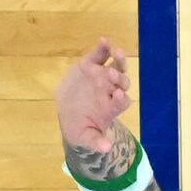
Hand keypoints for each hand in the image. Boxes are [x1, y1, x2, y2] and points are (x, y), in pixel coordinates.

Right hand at [57, 39, 137, 163]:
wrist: (67, 112)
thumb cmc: (80, 126)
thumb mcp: (85, 138)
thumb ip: (96, 142)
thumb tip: (106, 149)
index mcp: (112, 106)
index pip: (122, 102)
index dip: (121, 99)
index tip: (118, 97)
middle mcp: (111, 89)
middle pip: (122, 82)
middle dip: (120, 78)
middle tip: (113, 76)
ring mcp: (102, 75)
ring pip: (116, 65)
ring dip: (119, 59)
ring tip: (117, 52)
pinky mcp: (91, 65)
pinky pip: (100, 55)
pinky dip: (103, 47)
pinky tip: (103, 40)